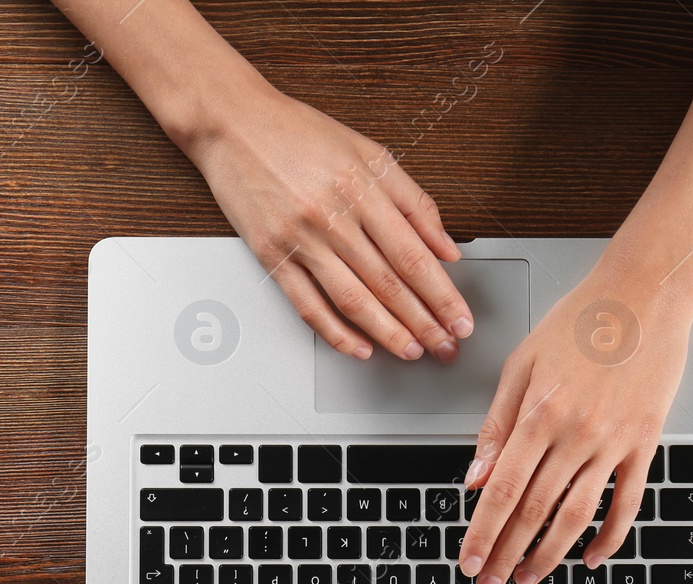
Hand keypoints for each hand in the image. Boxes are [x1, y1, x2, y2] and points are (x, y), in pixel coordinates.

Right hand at [186, 86, 473, 361]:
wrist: (232, 121)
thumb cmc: (299, 133)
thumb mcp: (369, 152)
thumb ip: (413, 201)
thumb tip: (447, 247)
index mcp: (363, 188)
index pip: (414, 255)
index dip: (441, 294)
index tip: (460, 319)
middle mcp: (333, 215)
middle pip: (389, 282)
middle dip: (424, 322)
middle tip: (446, 347)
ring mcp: (301, 238)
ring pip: (353, 298)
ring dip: (387, 332)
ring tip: (412, 352)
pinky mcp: (271, 254)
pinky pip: (308, 303)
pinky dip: (335, 331)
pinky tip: (358, 348)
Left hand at [457, 263, 692, 583]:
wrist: (645, 295)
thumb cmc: (581, 320)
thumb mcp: (523, 364)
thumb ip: (497, 424)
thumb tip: (476, 477)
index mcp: (540, 414)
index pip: (503, 490)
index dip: (483, 532)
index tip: (469, 561)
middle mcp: (577, 434)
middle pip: (535, 511)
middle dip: (507, 553)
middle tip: (489, 583)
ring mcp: (614, 442)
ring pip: (577, 515)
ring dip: (550, 555)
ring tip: (528, 577)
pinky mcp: (645, 443)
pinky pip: (627, 502)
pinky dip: (609, 536)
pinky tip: (590, 557)